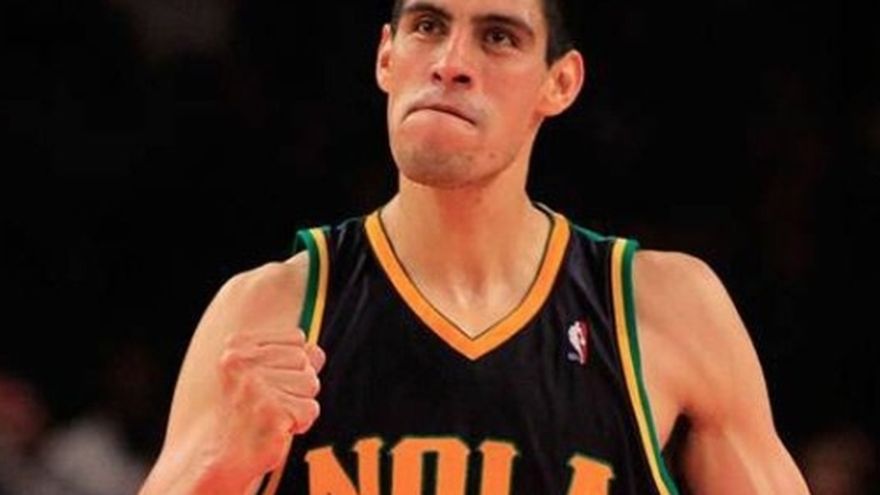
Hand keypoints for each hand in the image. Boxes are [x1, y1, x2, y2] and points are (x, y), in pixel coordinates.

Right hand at [213, 327, 325, 475]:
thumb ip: (291, 358)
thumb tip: (317, 350)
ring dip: (300, 404)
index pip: (296, 338)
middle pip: (305, 360)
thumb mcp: (263, 375)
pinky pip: (311, 408)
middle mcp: (243, 362)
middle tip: (270, 403)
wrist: (221, 457)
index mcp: (238, 345)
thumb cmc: (245, 413)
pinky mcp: (271, 411)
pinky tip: (277, 429)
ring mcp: (256, 387)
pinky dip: (301, 422)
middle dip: (298, 384)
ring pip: (311, 383)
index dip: (292, 363)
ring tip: (273, 415)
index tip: (268, 383)